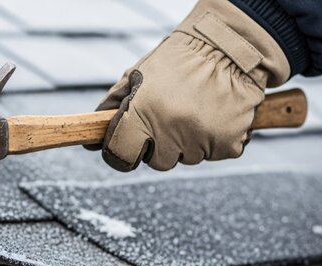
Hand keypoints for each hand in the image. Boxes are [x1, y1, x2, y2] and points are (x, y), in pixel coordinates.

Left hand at [95, 0, 289, 171]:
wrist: (230, 47)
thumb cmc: (177, 61)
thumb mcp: (135, 76)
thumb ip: (112, 107)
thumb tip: (92, 139)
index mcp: (144, 114)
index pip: (120, 155)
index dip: (119, 152)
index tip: (125, 145)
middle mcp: (172, 132)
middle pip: (157, 161)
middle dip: (159, 145)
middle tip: (168, 116)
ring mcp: (202, 141)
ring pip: (187, 158)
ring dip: (187, 141)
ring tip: (194, 109)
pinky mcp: (229, 145)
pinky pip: (213, 153)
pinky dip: (213, 140)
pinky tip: (213, 114)